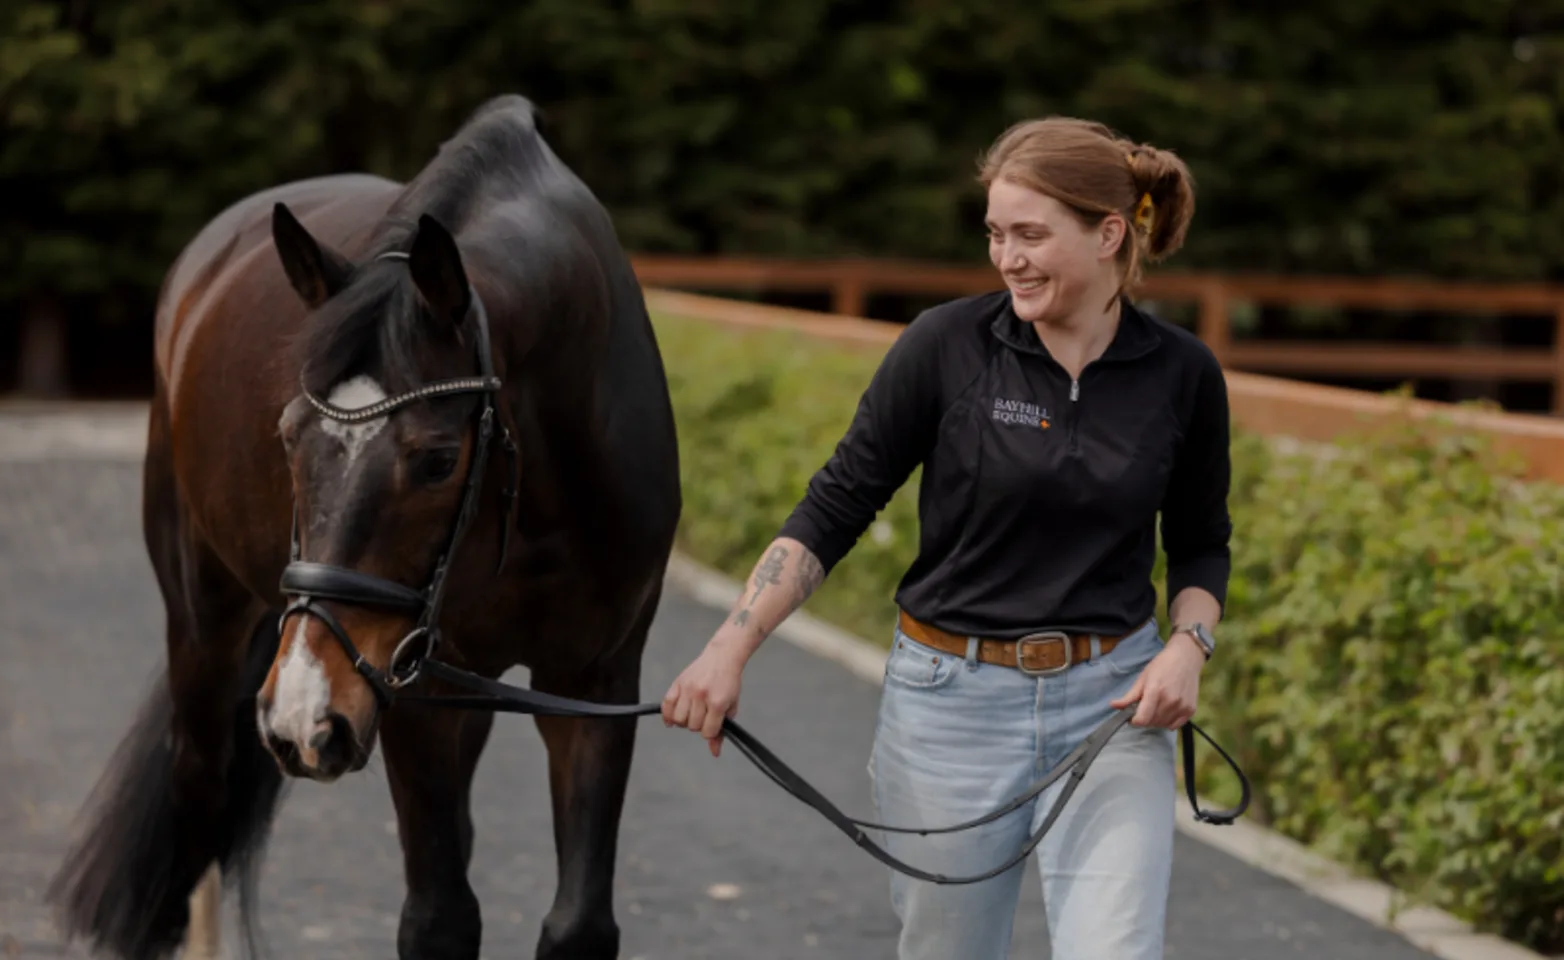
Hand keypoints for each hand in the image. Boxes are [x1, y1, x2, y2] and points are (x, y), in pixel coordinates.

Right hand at [662, 633, 750, 756]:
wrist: (722, 657)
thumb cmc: (729, 682)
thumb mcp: (731, 706)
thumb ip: (722, 730)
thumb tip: (715, 753)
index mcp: (718, 702)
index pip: (708, 732)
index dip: (711, 732)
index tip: (713, 725)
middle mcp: (701, 696)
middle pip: (692, 726)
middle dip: (699, 725)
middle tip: (704, 715)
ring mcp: (688, 689)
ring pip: (678, 719)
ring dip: (684, 721)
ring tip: (691, 713)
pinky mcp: (678, 683)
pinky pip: (666, 705)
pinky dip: (667, 715)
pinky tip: (671, 719)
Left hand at [1109, 631, 1205, 728]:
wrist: (1185, 659)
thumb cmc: (1162, 666)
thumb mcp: (1143, 678)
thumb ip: (1129, 696)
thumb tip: (1112, 706)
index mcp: (1155, 692)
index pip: (1142, 719)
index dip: (1134, 720)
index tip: (1132, 715)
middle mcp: (1170, 701)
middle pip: (1151, 723)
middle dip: (1144, 719)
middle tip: (1144, 707)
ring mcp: (1182, 706)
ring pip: (1162, 725)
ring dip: (1155, 721)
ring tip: (1155, 707)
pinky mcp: (1191, 710)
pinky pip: (1174, 725)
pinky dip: (1168, 722)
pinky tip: (1166, 711)